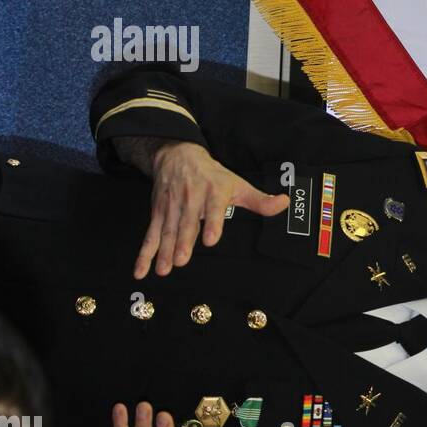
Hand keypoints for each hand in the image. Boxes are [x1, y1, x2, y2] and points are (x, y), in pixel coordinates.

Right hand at [136, 141, 288, 277]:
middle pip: (186, 223)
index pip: (214, 209)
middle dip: (182, 242)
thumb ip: (260, 200)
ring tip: (164, 269)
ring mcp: (172, 208)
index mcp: (213, 192)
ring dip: (163, 251)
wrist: (178, 156)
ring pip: (166, 231)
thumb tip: (284, 203)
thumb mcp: (238, 184)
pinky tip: (141, 270)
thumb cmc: (213, 176)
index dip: (212, 223)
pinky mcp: (158, 213)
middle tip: (180, 260)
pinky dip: (144, 253)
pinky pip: (150, 235)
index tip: (210, 239)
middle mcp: (191, 200)